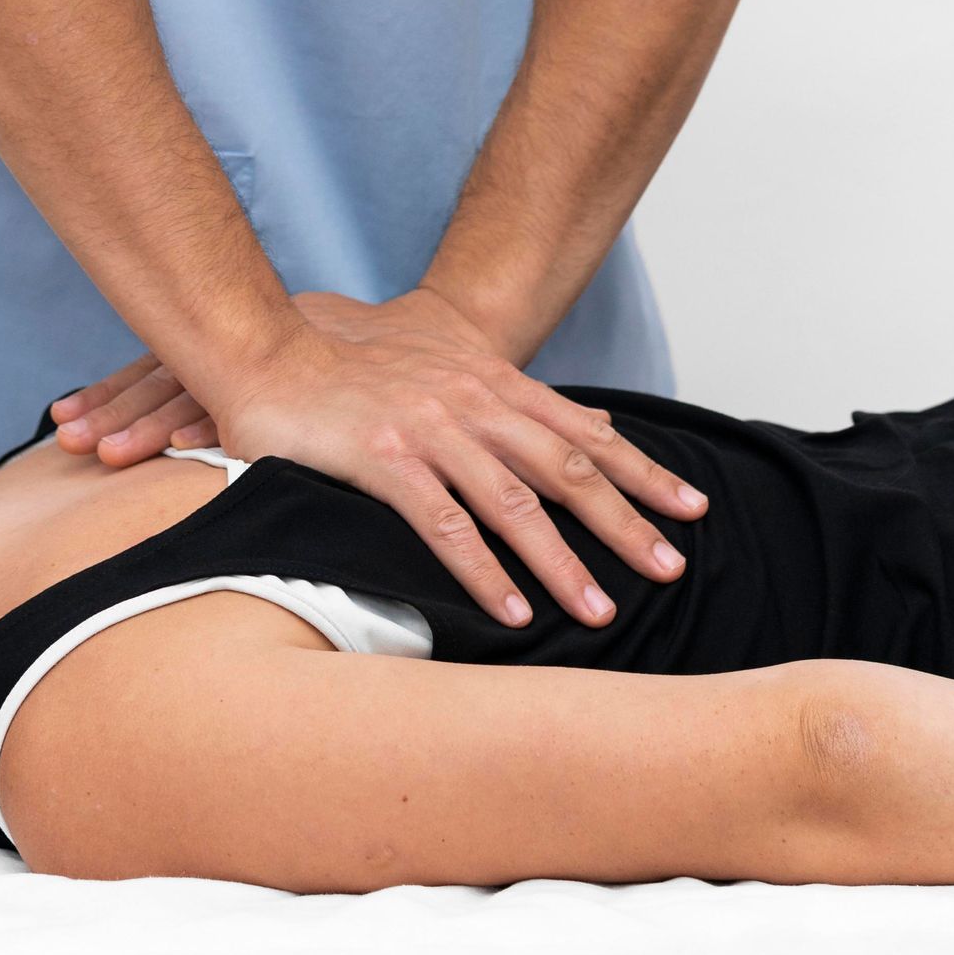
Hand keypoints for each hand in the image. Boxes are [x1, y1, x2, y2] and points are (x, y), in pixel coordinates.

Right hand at [51, 287, 708, 627]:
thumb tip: (581, 414)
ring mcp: (428, 427)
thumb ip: (503, 390)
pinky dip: (484, 572)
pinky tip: (512, 611)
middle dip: (625, 521)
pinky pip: (444, 525)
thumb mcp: (437, 354)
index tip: (690, 507)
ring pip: (514, 503)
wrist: (263, 343)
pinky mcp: (382, 458)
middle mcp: (469, 400)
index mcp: (486, 379)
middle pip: (565, 467)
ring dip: (562, 561)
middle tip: (672, 568)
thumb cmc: (343, 355)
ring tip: (602, 610)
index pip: (581, 428)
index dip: (641, 469)